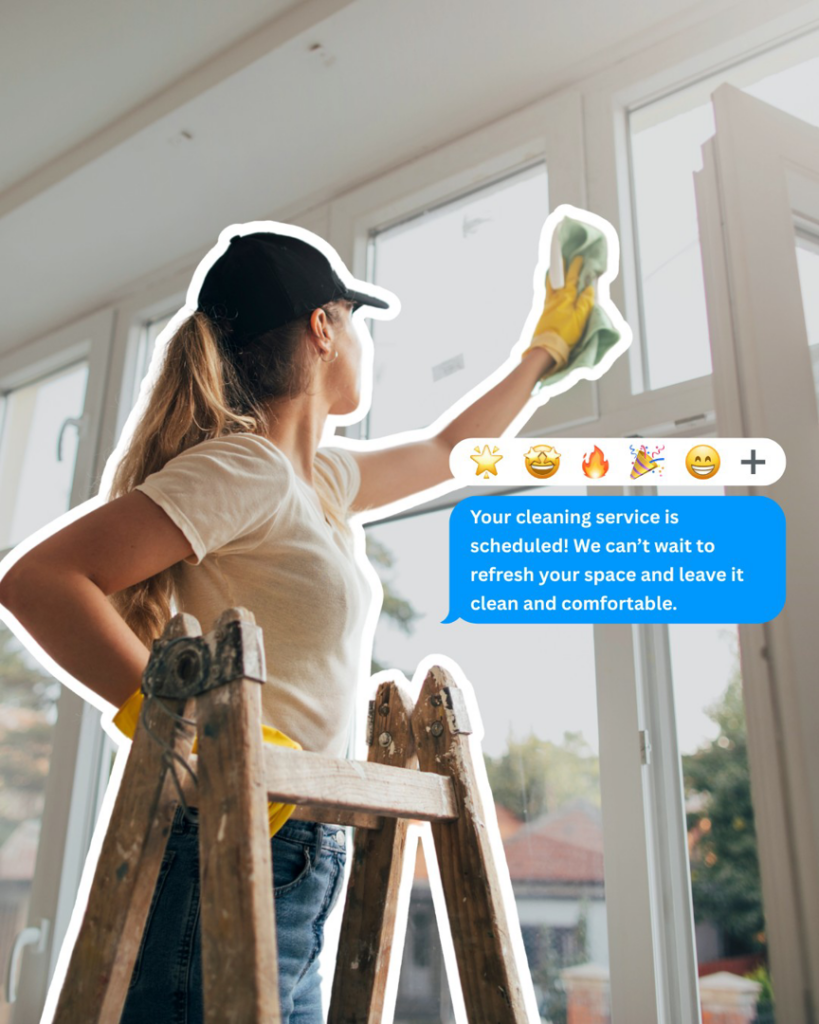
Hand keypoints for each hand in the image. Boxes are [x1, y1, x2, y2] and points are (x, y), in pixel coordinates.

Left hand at [521, 255, 594, 373]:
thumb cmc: (565, 334)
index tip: (578, 258)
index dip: (575, 267)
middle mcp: (555, 299)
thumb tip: (589, 288)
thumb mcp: (580, 319)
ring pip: (549, 286)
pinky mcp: (543, 313)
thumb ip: (585, 302)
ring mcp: (547, 305)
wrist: (547, 348)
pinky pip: (546, 295)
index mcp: (566, 298)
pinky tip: (548, 288)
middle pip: (558, 279)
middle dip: (562, 268)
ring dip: (551, 276)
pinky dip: (547, 287)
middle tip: (563, 257)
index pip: (571, 278)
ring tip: (551, 269)